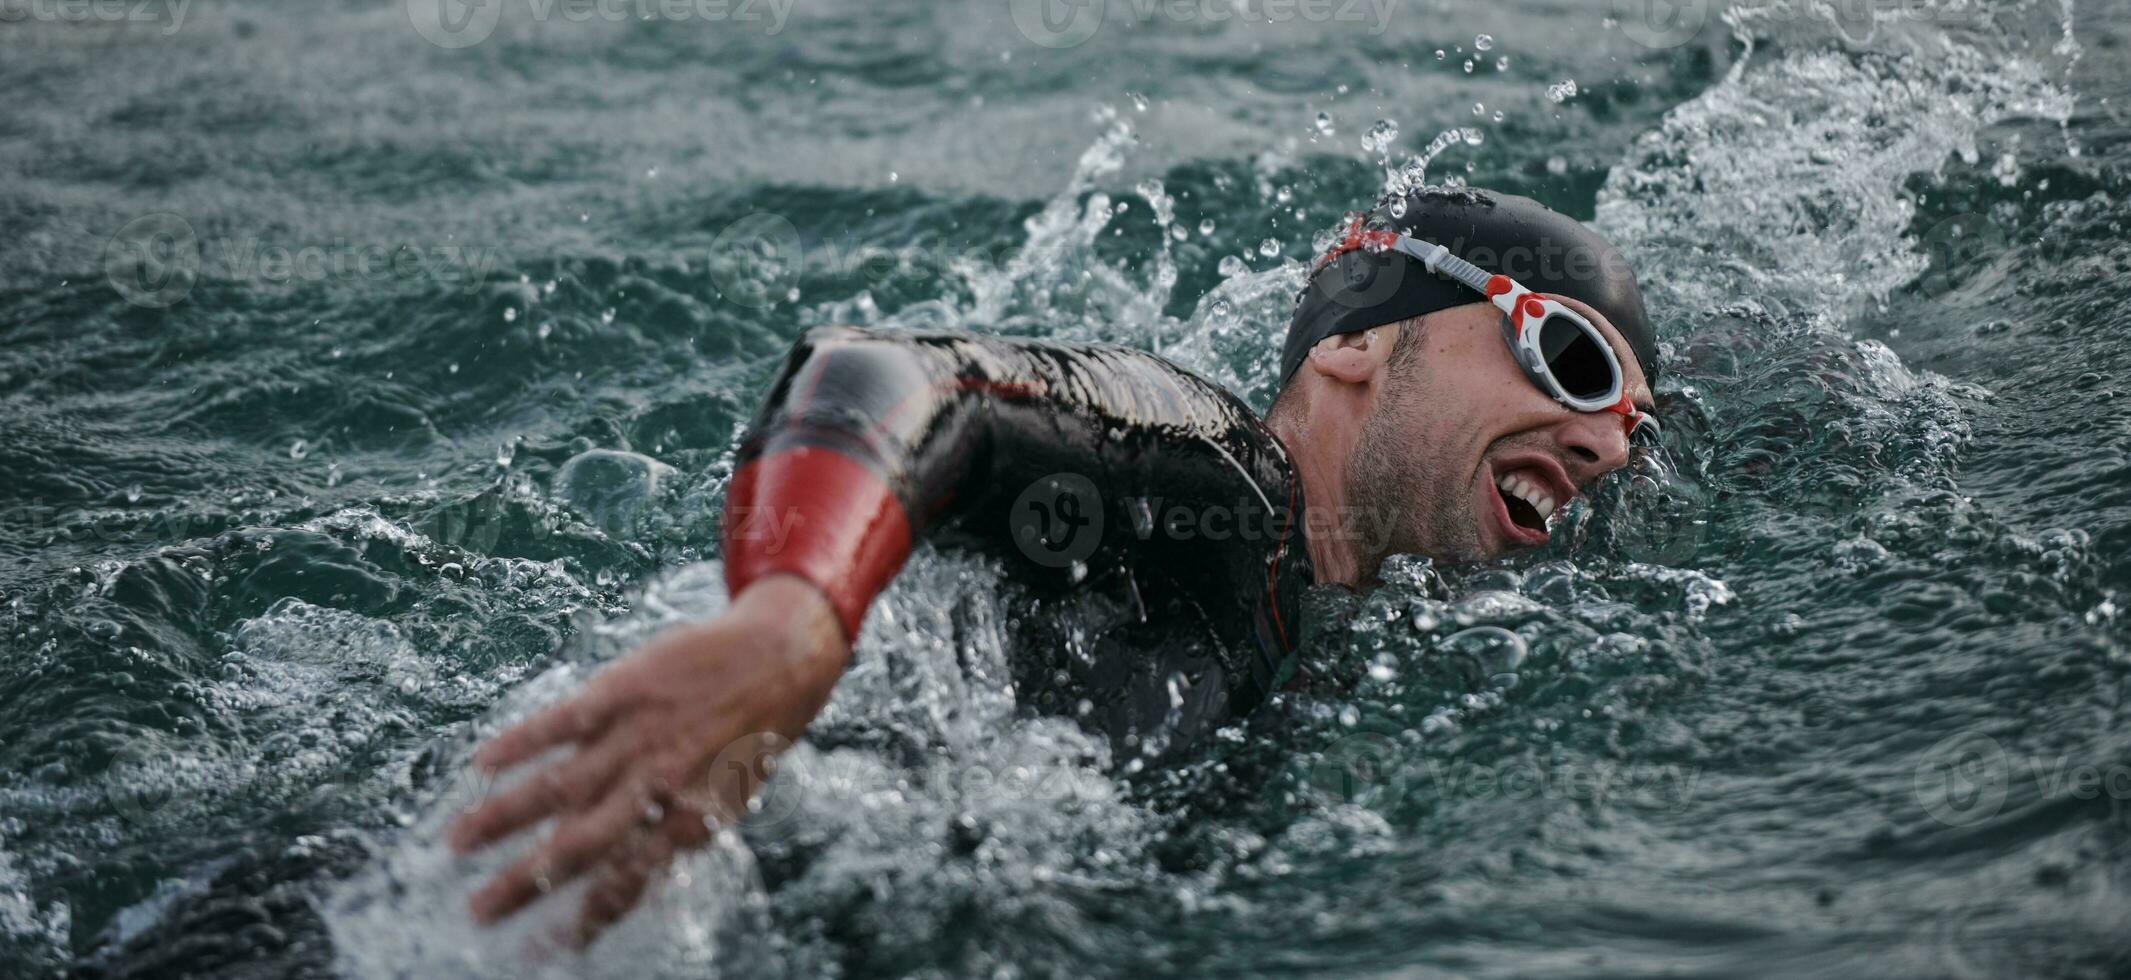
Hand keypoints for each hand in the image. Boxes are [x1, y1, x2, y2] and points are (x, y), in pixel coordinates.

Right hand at [447, 574, 848, 946]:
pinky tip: (482, 763)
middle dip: (524, 882)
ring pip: (559, 787)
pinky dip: (522, 743)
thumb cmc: (757, 733)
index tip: (540, 948)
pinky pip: (563, 722)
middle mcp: (658, 785)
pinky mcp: (625, 690)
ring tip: (457, 844)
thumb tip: (630, 876)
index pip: (625, 883)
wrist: (784, 655)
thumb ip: (677, 832)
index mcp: (690, 820)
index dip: (582, 919)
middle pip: (579, 845)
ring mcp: (638, 736)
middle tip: (477, 911)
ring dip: (503, 817)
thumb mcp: (730, 796)